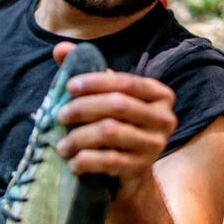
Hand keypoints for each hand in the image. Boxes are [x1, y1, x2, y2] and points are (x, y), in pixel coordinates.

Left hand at [51, 42, 176, 199]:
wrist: (129, 174)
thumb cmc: (115, 127)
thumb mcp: (104, 98)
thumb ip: (85, 71)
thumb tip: (60, 48)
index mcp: (158, 95)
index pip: (125, 82)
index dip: (95, 82)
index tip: (69, 86)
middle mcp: (164, 118)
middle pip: (117, 105)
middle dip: (82, 108)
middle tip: (59, 116)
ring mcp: (155, 145)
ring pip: (110, 132)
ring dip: (79, 137)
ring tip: (61, 145)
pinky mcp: (142, 168)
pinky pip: (109, 161)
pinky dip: (85, 160)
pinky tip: (72, 162)